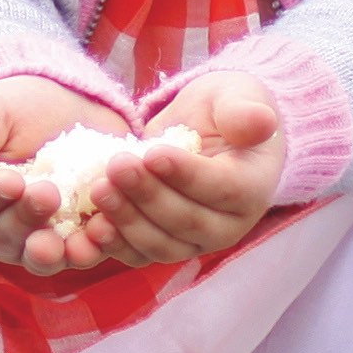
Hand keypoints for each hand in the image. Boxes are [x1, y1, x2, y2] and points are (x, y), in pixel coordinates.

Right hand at [0, 72, 136, 273]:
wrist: (69, 104)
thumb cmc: (16, 108)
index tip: (9, 181)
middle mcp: (0, 229)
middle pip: (5, 237)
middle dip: (25, 219)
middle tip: (46, 194)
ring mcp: (40, 239)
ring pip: (40, 257)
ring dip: (53, 252)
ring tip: (70, 244)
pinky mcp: (79, 238)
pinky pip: (83, 253)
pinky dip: (92, 248)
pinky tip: (102, 233)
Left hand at [67, 71, 287, 269]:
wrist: (208, 132)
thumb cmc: (225, 109)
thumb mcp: (237, 97)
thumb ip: (244, 111)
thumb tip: (261, 122)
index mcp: (253, 188)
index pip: (223, 189)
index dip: (187, 175)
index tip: (153, 154)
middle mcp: (229, 225)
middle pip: (187, 221)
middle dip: (148, 196)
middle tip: (116, 166)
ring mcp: (195, 242)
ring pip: (161, 245)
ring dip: (127, 221)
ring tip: (98, 190)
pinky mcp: (164, 246)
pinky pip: (139, 255)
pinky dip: (114, 244)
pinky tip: (90, 225)